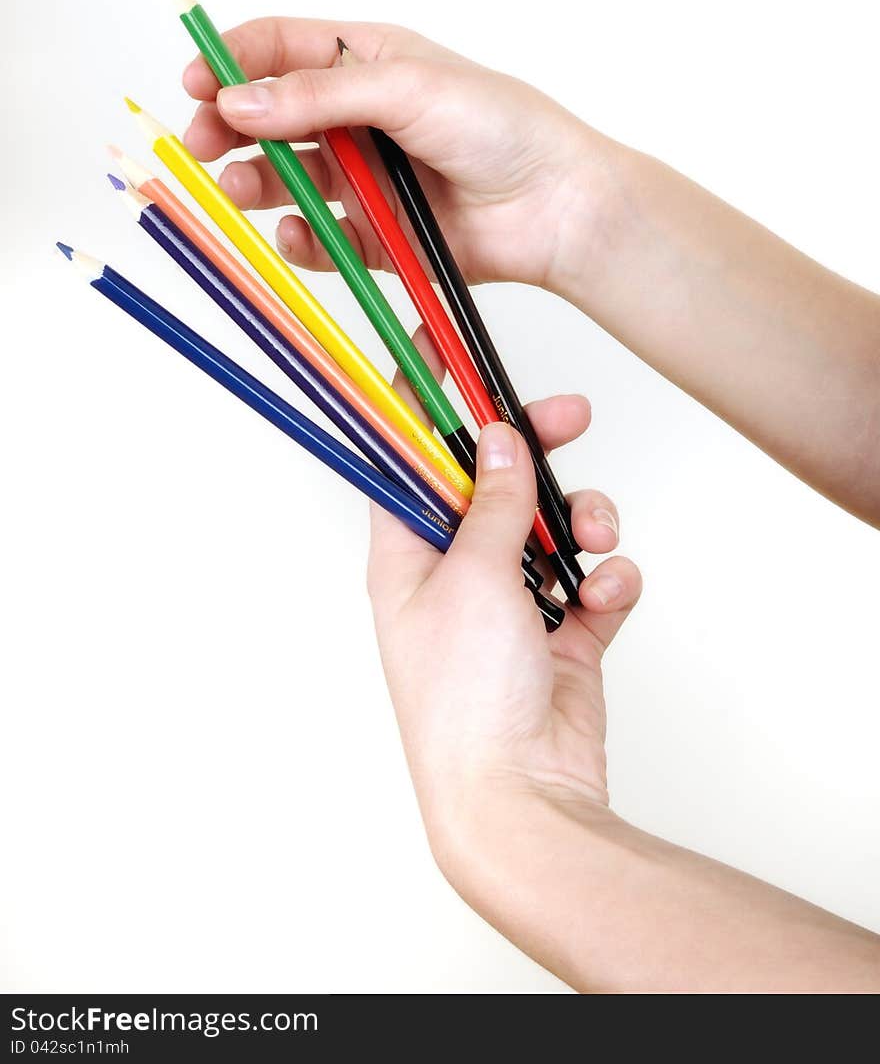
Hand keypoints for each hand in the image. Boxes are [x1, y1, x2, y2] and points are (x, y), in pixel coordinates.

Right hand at [182, 19, 603, 292]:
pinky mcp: (375, 234)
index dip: (232, 59)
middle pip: (270, 116)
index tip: (197, 79)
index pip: (280, 47)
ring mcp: (365, 177)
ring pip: (286, 178)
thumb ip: (319, 96)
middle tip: (203, 141)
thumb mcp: (407, 88)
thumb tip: (239, 100)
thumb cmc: (503, 128)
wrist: (558, 207)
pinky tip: (295, 232)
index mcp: (369, 60)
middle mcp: (360, 116)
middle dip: (229, 126)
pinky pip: (319, 236)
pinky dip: (299, 237)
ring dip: (254, 181)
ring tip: (238, 186)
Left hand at [364, 329, 640, 876]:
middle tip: (571, 415)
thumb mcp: (472, 576)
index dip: (426, 404)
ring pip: (553, 527)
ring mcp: (510, 607)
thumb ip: (490, 500)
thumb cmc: (466, 700)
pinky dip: (608, 583)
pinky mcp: (563, 638)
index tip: (444, 349)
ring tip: (596, 536)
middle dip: (536, 453)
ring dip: (584, 520)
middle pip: (494, 484)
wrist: (521, 798)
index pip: (409, 460)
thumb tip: (495, 437)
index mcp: (407, 556)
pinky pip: (593, 583)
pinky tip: (607, 598)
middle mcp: (454, 575)